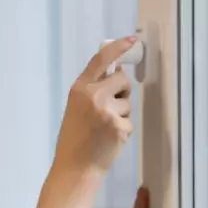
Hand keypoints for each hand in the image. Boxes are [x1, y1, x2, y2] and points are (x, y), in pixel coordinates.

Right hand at [53, 36, 136, 175]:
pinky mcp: (119, 126)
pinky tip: (108, 139)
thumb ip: (92, 89)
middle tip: (111, 107)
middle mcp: (93, 96)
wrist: (75, 168)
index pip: (101, 59)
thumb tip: (115, 72)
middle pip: (122, 79)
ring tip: (103, 129)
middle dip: (122, 90)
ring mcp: (107, 111)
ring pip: (127, 102)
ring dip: (121, 114)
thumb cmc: (74, 139)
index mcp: (79, 89)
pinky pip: (129, 121)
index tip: (132, 40)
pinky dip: (122, 130)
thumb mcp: (76, 107)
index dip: (118, 47)